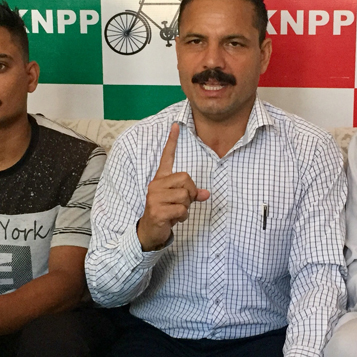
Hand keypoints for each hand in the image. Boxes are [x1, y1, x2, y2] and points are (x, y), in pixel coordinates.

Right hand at [137, 123, 208, 250]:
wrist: (150, 230)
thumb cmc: (165, 212)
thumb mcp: (179, 201)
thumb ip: (191, 194)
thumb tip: (206, 194)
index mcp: (160, 179)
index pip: (166, 157)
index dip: (172, 141)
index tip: (176, 125)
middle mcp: (156, 185)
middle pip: (186, 179)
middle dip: (190, 193)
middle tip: (182, 203)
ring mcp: (155, 197)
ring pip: (185, 196)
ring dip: (186, 207)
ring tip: (176, 212)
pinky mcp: (157, 210)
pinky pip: (181, 210)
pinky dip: (182, 217)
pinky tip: (173, 219)